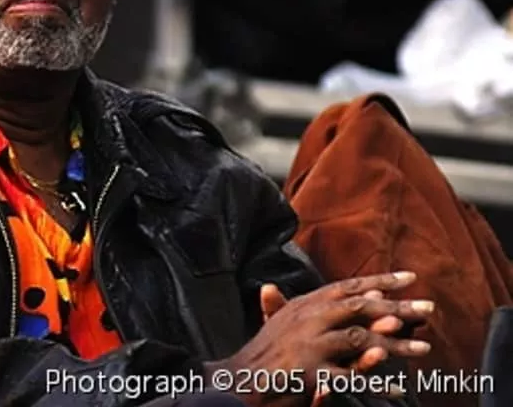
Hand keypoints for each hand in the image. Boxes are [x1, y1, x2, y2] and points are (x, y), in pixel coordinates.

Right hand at [211, 272, 433, 405]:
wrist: (236, 380)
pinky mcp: (309, 372)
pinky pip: (350, 379)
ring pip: (358, 340)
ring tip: (422, 348)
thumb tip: (270, 286)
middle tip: (429, 309)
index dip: (379, 280)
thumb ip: (278, 305)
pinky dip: (375, 383)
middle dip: (397, 307)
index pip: (347, 287)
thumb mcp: (272, 324)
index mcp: (303, 304)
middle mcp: (307, 318)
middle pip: (359, 307)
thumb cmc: (260, 354)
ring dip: (393, 346)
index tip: (409, 277)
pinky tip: (397, 388)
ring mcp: (308, 344)